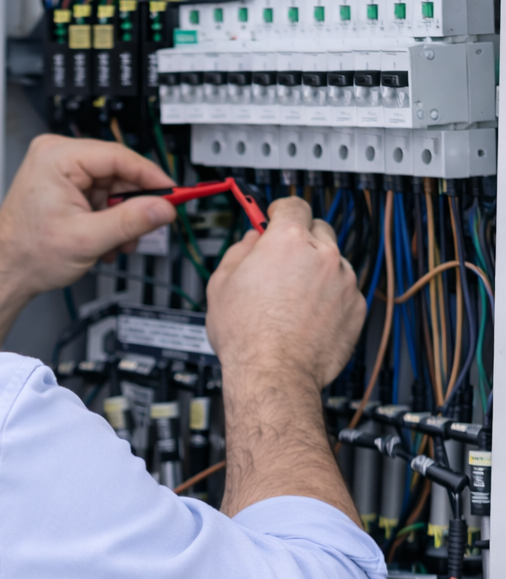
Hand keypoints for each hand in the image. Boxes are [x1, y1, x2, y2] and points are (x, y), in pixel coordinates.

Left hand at [0, 133, 174, 298]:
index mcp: (57, 157)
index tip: (174, 193)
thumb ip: (130, 221)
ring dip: (121, 217)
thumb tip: (163, 208)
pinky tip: (106, 239)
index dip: (151, 177)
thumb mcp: (88, 239)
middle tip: (149, 225)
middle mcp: (56, 156)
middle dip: (133, 204)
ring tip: (119, 242)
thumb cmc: (27, 254)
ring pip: (110, 187)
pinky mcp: (62, 186)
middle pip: (116, 172)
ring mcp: (58, 171)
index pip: (119, 157)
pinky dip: (108, 218)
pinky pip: (98, 196)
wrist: (5, 273)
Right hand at [205, 197, 364, 390]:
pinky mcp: (356, 307)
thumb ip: (239, 251)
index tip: (277, 216)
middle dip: (302, 240)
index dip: (282, 210)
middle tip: (284, 262)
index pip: (294, 204)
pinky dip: (331, 299)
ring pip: (334, 262)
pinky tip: (309, 317)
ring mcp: (344, 281)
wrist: (273, 374)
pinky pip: (345, 292)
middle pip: (318, 229)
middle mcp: (322, 255)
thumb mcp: (221, 284)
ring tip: (294, 300)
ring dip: (318, 271)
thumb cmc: (246, 336)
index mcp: (287, 241)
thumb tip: (251, 241)